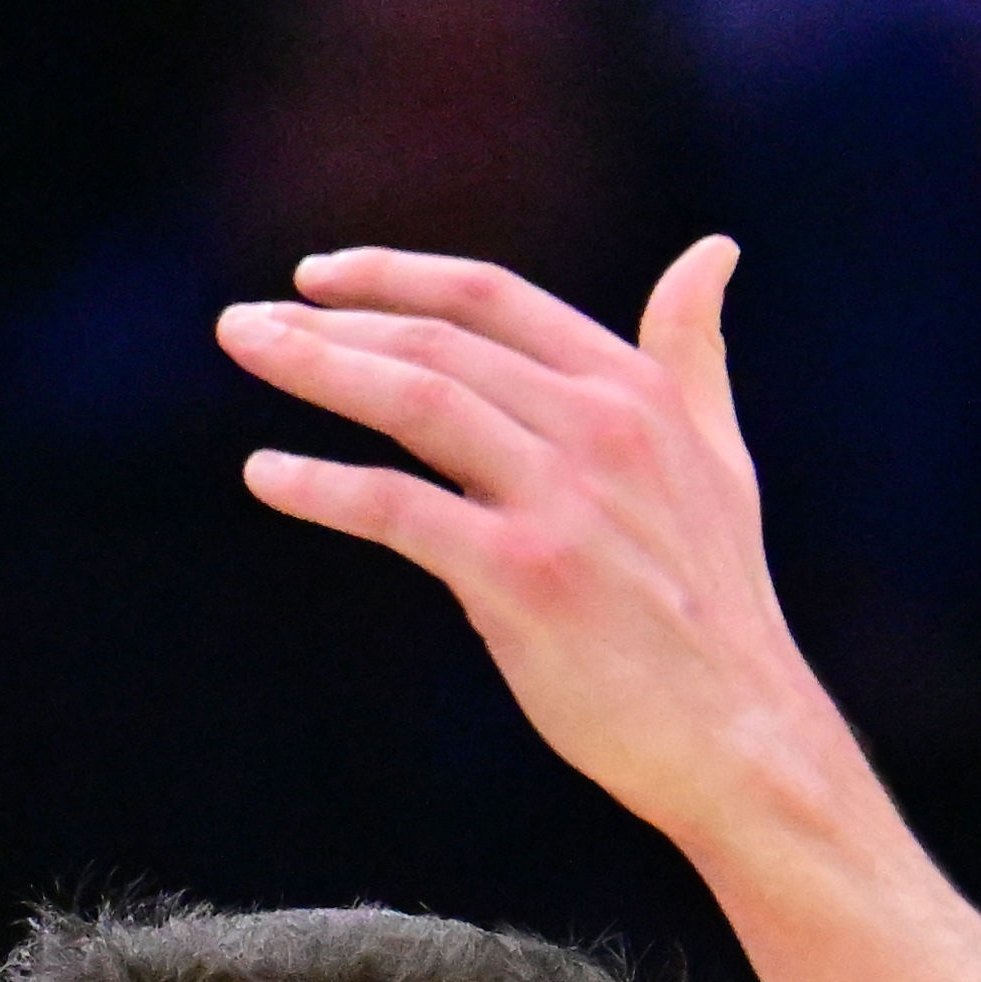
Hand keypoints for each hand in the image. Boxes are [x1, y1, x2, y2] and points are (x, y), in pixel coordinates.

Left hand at [219, 239, 861, 859]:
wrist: (736, 731)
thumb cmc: (716, 600)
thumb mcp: (719, 457)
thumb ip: (693, 354)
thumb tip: (713, 250)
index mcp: (634, 390)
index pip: (492, 297)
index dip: (395, 276)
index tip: (316, 276)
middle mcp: (600, 428)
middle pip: (437, 343)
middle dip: (329, 324)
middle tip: (243, 324)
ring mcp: (561, 501)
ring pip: (414, 402)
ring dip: (315, 369)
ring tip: (244, 352)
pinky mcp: (522, 577)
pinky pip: (398, 510)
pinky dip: (322, 486)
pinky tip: (264, 474)